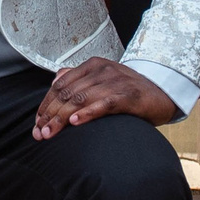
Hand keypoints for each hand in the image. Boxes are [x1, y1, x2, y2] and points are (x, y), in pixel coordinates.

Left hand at [32, 58, 181, 140]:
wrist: (163, 93)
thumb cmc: (129, 92)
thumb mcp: (103, 81)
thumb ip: (79, 78)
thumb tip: (55, 81)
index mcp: (92, 65)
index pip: (60, 84)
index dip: (46, 105)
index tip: (37, 123)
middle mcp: (102, 70)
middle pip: (67, 92)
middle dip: (50, 114)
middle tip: (39, 134)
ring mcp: (116, 81)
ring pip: (81, 98)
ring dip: (61, 118)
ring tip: (50, 133)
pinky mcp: (129, 96)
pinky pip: (104, 103)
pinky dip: (87, 113)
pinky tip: (74, 122)